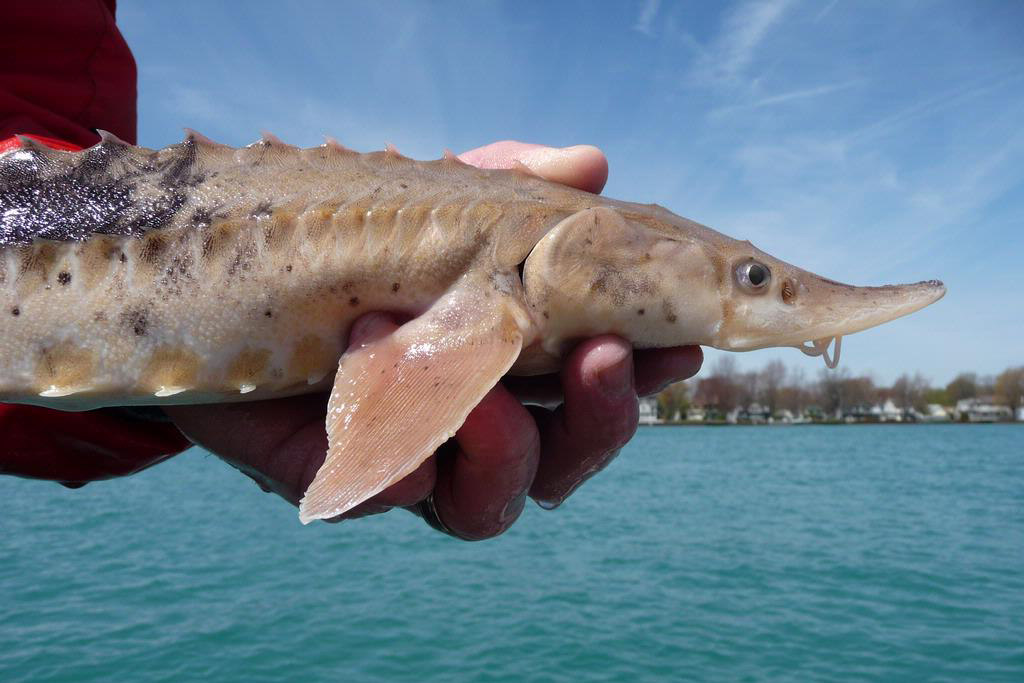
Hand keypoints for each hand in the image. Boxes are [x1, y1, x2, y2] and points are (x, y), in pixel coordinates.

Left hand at [165, 141, 702, 538]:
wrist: (225, 271)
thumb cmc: (346, 239)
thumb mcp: (434, 200)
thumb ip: (508, 185)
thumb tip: (589, 165)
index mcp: (509, 369)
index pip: (593, 393)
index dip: (640, 380)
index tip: (679, 345)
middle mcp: (470, 427)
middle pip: (562, 466)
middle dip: (599, 423)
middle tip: (605, 358)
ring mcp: (408, 461)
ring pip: (489, 506)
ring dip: (507, 450)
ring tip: (485, 391)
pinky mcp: (339, 476)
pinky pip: (388, 492)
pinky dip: (399, 446)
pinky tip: (380, 366)